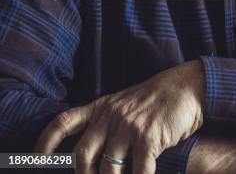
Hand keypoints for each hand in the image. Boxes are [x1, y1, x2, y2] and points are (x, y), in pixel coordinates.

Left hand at [34, 60, 204, 173]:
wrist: (184, 87)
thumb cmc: (153, 102)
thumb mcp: (123, 105)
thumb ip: (105, 125)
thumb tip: (88, 159)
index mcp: (101, 106)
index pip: (63, 122)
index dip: (45, 142)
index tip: (36, 158)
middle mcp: (110, 115)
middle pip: (82, 155)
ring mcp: (128, 126)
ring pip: (108, 169)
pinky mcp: (148, 136)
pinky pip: (138, 171)